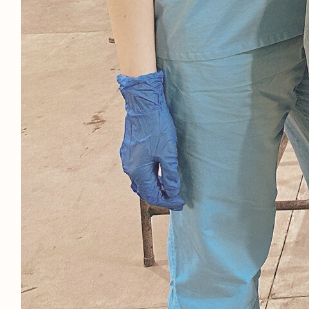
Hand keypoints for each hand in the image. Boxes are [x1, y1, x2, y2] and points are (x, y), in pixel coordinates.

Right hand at [115, 69, 185, 209]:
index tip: (181, 203)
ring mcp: (127, 158)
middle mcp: (129, 168)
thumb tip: (172, 192)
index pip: (152, 195)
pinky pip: (138, 170)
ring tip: (169, 189)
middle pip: (145, 190)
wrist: (143, 105)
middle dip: (162, 196)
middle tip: (177, 198)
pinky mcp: (129, 150)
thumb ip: (170, 174)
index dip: (168, 201)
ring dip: (154, 187)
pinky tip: (158, 173)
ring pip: (141, 180)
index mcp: (137, 171)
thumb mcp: (168, 151)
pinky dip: (149, 176)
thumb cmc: (156, 127)